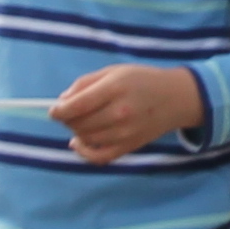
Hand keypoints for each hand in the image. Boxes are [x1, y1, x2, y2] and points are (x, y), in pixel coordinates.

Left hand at [50, 63, 206, 165]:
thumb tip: (62, 101)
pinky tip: (79, 143)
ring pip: (86, 138)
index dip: (59, 110)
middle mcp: (119, 113)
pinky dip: (84, 153)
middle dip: (67, 119)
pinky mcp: (129, 147)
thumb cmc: (142, 80)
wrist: (176, 98)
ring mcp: (125, 133)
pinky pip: (99, 157)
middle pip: (79, 124)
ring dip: (76, 131)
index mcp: (115, 88)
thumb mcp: (114, 71)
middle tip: (71, 112)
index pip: (77, 105)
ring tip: (81, 121)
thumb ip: (85, 83)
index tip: (53, 110)